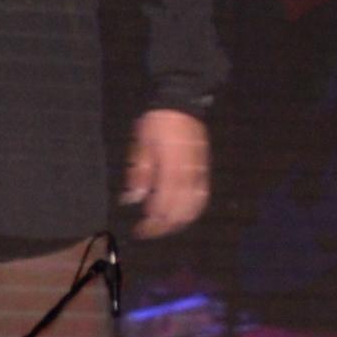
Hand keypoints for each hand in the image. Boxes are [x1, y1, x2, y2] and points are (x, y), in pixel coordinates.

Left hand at [123, 110, 211, 237]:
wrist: (181, 104)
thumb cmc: (156, 124)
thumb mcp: (141, 146)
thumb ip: (138, 175)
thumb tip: (131, 200)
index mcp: (170, 169)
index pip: (162, 205)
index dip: (152, 222)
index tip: (140, 230)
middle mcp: (188, 175)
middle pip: (179, 211)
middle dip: (164, 226)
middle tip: (149, 232)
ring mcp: (199, 173)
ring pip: (194, 207)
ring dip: (180, 221)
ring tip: (165, 227)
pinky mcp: (205, 171)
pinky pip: (202, 197)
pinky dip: (193, 210)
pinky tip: (184, 215)